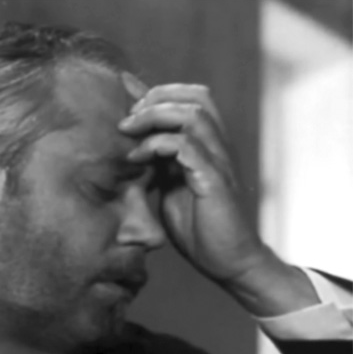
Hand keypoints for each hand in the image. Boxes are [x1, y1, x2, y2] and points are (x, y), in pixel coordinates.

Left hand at [118, 78, 318, 315]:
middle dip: (155, 98)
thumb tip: (134, 138)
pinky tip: (138, 157)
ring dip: (154, 117)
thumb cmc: (197, 225)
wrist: (226, 260)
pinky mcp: (214, 182)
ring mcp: (218, 162)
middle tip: (127, 118)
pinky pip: (188, 149)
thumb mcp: (170, 183)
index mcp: (208, 145)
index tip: (127, 106)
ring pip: (193, 116)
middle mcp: (218, 147)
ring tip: (128, 131)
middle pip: (196, 97)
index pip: (192, 98)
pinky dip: (159, 146)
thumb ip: (158, 158)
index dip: (158, 92)